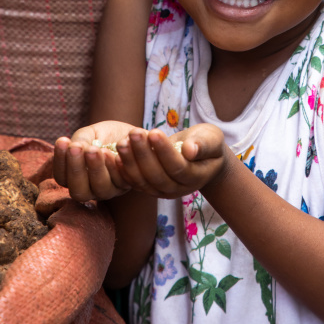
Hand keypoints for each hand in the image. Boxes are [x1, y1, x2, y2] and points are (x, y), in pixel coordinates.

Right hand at [54, 120, 137, 202]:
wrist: (132, 133)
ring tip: (94, 149)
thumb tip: (75, 149)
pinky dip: (114, 166)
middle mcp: (91, 189)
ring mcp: (110, 189)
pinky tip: (110, 151)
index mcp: (76, 178)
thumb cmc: (106, 135)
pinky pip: (120, 180)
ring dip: (95, 168)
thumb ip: (80, 141)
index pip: (62, 177)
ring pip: (100, 188)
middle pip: (79, 190)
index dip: (60, 161)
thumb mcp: (90, 133)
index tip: (62, 140)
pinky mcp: (128, 184)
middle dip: (76, 168)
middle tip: (76, 147)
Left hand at [115, 122, 230, 198]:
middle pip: (157, 175)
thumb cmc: (207, 144)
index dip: (165, 151)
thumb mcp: (212, 139)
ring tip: (122, 142)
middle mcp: (177, 189)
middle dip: (143, 154)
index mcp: (195, 177)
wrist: (200, 157)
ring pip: (143, 180)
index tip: (154, 132)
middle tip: (134, 133)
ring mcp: (161, 191)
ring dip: (130, 161)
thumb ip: (203, 144)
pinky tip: (112, 154)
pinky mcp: (148, 188)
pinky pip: (133, 181)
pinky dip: (122, 169)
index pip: (177, 167)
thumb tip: (190, 150)